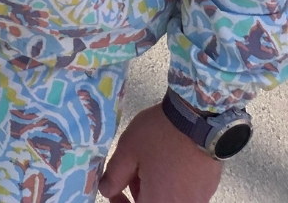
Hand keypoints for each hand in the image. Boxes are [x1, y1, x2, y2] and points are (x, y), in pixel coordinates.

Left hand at [100, 105, 222, 202]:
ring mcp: (197, 201)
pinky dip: (172, 184)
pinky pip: (183, 194)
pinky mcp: (207, 190)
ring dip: (155, 188)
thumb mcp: (128, 150)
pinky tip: (169, 163)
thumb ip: (115, 175)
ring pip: (168, 199)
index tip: (113, 190)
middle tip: (132, 170)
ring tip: (150, 163)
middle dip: (138, 192)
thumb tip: (106, 189)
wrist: (199, 120)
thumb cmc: (159, 135)